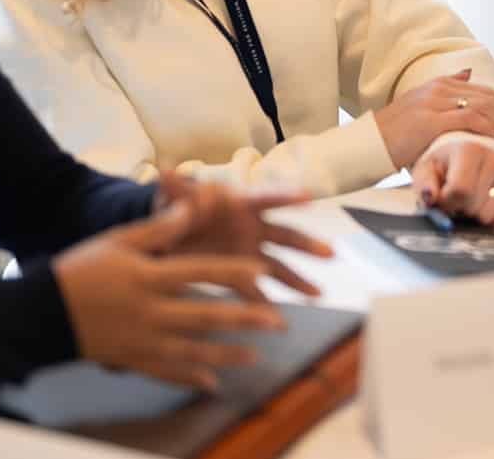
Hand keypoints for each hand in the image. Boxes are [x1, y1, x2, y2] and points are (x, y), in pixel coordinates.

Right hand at [53, 201, 286, 390]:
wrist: (39, 313)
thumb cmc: (81, 269)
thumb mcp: (118, 241)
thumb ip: (158, 228)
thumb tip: (192, 209)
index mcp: (149, 276)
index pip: (200, 272)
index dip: (233, 272)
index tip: (262, 272)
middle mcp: (150, 311)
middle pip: (205, 315)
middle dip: (244, 319)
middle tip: (278, 322)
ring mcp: (141, 340)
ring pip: (192, 349)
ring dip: (226, 353)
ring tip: (255, 356)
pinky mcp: (130, 359)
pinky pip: (165, 371)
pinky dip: (189, 377)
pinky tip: (212, 382)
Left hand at [153, 169, 333, 296]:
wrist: (166, 237)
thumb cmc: (177, 209)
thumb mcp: (175, 198)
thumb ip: (175, 189)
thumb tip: (164, 170)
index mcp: (240, 204)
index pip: (267, 197)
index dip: (286, 196)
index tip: (309, 196)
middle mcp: (252, 227)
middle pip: (285, 235)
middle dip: (306, 244)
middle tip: (329, 253)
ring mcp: (250, 252)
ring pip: (280, 267)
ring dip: (298, 280)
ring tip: (318, 295)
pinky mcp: (241, 273)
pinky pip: (258, 291)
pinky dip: (267, 306)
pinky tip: (279, 322)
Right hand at [372, 69, 493, 168]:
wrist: (367, 144)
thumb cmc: (393, 134)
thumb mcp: (419, 106)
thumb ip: (444, 92)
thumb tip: (467, 73)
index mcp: (437, 85)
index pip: (482, 92)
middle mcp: (438, 89)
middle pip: (488, 98)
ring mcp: (435, 102)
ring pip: (483, 107)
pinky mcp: (431, 120)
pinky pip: (471, 119)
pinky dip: (488, 130)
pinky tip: (493, 142)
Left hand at [411, 138, 493, 228]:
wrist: (459, 164)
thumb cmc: (441, 168)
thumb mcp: (425, 171)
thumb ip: (424, 184)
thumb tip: (431, 197)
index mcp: (470, 150)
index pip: (461, 189)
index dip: (447, 202)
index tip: (441, 197)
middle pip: (474, 205)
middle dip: (459, 210)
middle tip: (454, 201)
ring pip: (489, 215)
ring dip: (474, 216)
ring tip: (468, 202)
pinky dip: (492, 221)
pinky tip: (483, 209)